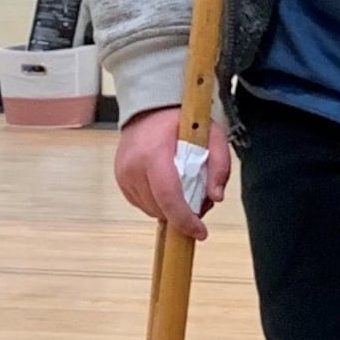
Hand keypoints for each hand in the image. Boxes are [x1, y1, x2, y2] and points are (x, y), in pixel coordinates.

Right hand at [115, 103, 232, 242]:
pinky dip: (156, 202)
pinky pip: (141, 203)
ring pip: (150, 209)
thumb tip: (215, 196)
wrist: (151, 107)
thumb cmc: (183, 120)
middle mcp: (134, 166)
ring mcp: (123, 173)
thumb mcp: (212, 135)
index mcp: (155, 154)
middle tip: (199, 201)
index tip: (200, 232)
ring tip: (184, 190)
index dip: (185, 220)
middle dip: (182, 214)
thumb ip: (219, 165)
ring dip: (169, 209)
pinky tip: (167, 187)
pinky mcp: (120, 178)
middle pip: (160, 208)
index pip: (168, 197)